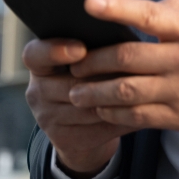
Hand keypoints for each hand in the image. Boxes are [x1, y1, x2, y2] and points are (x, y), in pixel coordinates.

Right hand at [22, 39, 132, 176]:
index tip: (80, 49)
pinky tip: (142, 109)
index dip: (55, 51)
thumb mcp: (87, 57)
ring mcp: (47, 118)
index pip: (35, 54)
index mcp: (39, 63)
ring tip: (144, 88)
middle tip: (136, 69)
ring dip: (119, 99)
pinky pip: (99, 129)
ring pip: (90, 109)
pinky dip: (123, 118)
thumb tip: (121, 38)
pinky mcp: (63, 140)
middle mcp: (37, 91)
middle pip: (73, 84)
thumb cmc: (92, 75)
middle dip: (107, 78)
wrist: (84, 121)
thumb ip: (95, 47)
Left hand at [67, 0, 178, 139]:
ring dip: (94, 91)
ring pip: (125, 90)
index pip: (148, 14)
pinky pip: (137, 116)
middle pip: (126, 56)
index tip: (90, 2)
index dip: (117, 7)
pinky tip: (101, 109)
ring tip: (76, 92)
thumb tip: (147, 6)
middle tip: (74, 62)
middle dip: (93, 60)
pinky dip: (113, 113)